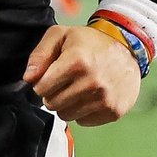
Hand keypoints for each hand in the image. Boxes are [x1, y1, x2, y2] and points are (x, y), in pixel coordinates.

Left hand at [22, 24, 141, 125]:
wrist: (128, 49)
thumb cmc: (90, 42)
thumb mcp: (61, 35)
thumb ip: (40, 54)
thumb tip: (29, 78)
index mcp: (77, 61)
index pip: (41, 88)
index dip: (42, 82)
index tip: (51, 76)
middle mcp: (92, 82)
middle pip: (52, 104)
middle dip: (53, 94)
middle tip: (65, 82)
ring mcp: (104, 98)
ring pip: (66, 115)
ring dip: (67, 104)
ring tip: (78, 88)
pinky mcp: (113, 111)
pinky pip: (84, 121)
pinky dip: (83, 111)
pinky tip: (91, 95)